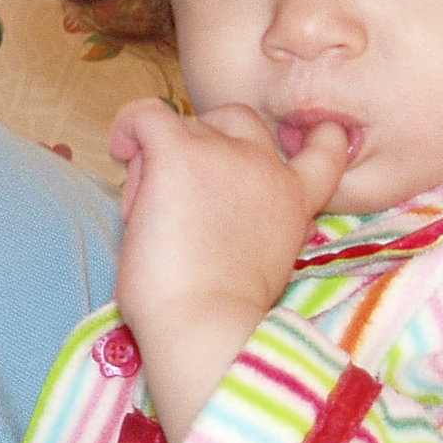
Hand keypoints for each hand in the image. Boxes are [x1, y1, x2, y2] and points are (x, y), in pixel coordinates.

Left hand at [107, 99, 348, 442]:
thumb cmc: (219, 318)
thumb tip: (209, 212)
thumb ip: (251, 226)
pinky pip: (146, 115)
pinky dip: (129, 126)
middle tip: (180, 190)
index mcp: (293, 202)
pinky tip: (119, 149)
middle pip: (236, 122)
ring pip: (183, 128)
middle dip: (206, 141)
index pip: (323, 152)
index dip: (311, 137)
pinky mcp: (179, 154)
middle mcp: (266, 169)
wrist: (206, 327)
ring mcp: (224, 156)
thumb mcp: (260, 265)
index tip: (293, 139)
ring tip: (149, 211)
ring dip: (160, 161)